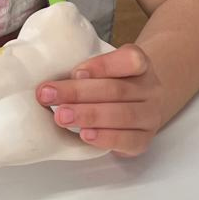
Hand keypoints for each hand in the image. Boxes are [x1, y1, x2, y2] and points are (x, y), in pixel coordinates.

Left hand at [36, 44, 161, 157]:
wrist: (140, 107)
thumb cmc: (114, 85)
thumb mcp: (107, 69)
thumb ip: (86, 70)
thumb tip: (48, 77)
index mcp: (141, 65)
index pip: (130, 59)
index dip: (102, 66)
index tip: (74, 72)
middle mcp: (150, 89)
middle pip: (117, 90)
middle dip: (79, 93)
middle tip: (48, 95)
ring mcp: (150, 116)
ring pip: (122, 115)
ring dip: (88, 116)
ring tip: (61, 116)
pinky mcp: (143, 140)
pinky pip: (127, 140)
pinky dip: (105, 137)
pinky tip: (85, 135)